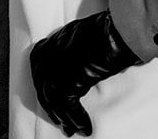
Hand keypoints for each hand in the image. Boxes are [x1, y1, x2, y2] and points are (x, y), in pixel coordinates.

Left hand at [29, 10, 140, 136]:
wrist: (117, 33)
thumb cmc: (110, 29)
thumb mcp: (86, 32)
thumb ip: (77, 45)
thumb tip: (82, 59)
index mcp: (55, 40)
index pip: (40, 66)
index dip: (45, 85)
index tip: (49, 95)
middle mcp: (52, 54)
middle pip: (44, 86)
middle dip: (52, 106)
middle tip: (60, 119)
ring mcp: (58, 68)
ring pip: (53, 100)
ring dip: (63, 117)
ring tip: (71, 128)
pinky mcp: (69, 82)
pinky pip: (68, 106)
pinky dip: (77, 118)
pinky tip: (84, 126)